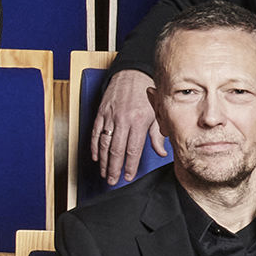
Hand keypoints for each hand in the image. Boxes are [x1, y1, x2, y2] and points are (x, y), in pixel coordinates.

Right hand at [92, 67, 166, 184]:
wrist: (132, 74)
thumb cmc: (146, 92)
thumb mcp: (157, 113)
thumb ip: (157, 134)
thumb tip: (162, 152)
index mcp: (138, 121)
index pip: (132, 150)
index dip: (129, 166)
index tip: (127, 177)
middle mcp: (123, 120)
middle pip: (116, 150)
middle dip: (114, 168)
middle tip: (113, 181)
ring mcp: (110, 117)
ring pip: (104, 143)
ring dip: (103, 161)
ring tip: (104, 173)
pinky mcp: (101, 112)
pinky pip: (95, 132)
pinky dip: (94, 146)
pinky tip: (96, 157)